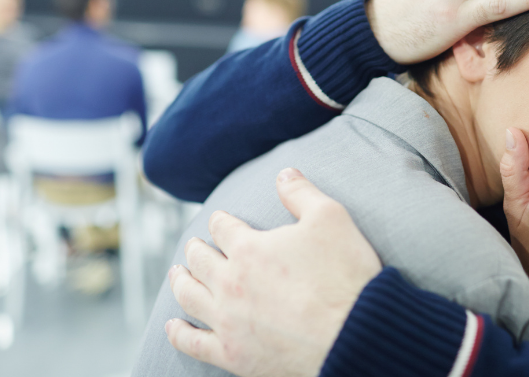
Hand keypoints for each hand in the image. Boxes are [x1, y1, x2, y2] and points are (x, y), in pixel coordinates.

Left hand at [166, 168, 381, 376]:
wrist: (355, 336)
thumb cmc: (346, 276)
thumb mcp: (330, 218)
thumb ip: (302, 194)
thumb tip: (284, 173)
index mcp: (249, 248)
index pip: (223, 228)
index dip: (221, 221)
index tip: (220, 221)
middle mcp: (230, 283)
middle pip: (200, 260)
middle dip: (195, 249)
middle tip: (193, 246)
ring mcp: (229, 321)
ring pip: (190, 297)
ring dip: (180, 282)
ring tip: (177, 275)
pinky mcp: (234, 356)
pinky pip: (194, 344)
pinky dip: (179, 334)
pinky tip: (173, 327)